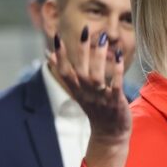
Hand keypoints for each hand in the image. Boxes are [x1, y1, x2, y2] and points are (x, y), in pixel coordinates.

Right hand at [49, 26, 130, 166]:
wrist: (110, 135)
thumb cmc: (95, 109)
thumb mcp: (77, 92)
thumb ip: (65, 74)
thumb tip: (48, 55)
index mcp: (77, 90)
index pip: (64, 71)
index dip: (60, 55)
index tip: (58, 37)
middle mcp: (87, 93)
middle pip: (81, 70)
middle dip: (82, 50)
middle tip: (85, 31)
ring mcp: (101, 98)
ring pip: (97, 76)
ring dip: (99, 57)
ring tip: (103, 39)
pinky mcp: (116, 102)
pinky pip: (116, 86)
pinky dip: (117, 72)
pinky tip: (119, 57)